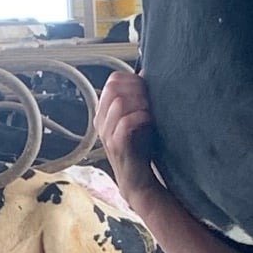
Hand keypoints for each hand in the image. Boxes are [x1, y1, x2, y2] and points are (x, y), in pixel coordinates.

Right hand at [94, 72, 167, 210]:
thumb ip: (138, 97)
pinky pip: (125, 122)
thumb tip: (146, 72)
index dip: (132, 79)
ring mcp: (106, 133)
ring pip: (119, 102)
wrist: (137, 180)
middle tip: (151, 97)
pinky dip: (141, 117)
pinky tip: (150, 120)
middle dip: (136, 87)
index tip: (148, 87)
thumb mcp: (138, 117)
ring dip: (140, 101)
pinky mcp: (116, 145)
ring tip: (151, 109)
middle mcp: (101, 120)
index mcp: (104, 112)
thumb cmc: (139, 147)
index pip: (113, 80)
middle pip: (113, 87)